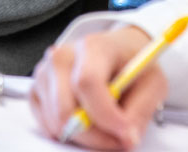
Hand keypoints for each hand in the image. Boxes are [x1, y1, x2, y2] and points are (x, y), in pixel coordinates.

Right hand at [29, 26, 164, 149]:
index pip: (87, 82)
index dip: (105, 115)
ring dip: (84, 136)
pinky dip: (68, 133)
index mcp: (93, 46)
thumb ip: (141, 110)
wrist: (117, 52)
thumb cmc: (132, 65)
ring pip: (55, 122)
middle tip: (117, 140)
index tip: (124, 134)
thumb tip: (127, 138)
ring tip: (105, 125)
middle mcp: (62, 56)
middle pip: (66, 109)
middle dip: (95, 136)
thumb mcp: (152, 83)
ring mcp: (45, 73)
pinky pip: (46, 125)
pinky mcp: (36, 90)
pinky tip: (86, 119)